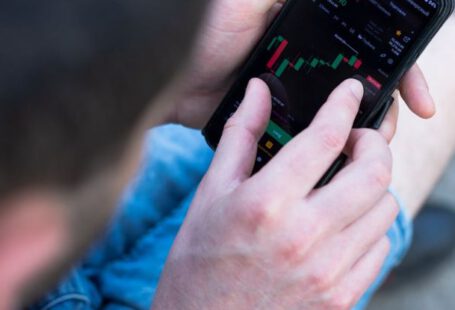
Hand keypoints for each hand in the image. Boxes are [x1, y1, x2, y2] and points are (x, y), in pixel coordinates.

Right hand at [153, 79, 396, 308]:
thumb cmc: (200, 259)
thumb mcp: (212, 192)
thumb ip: (242, 136)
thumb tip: (258, 91)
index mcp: (266, 203)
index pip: (325, 138)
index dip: (343, 104)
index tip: (350, 92)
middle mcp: (304, 236)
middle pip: (374, 170)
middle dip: (373, 142)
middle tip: (355, 138)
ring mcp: (328, 271)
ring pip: (384, 207)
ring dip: (371, 185)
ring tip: (345, 183)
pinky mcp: (341, 296)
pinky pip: (380, 247)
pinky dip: (369, 225)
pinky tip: (342, 223)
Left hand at [166, 0, 434, 127]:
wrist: (166, 77)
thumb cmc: (199, 30)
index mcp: (309, 32)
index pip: (368, 48)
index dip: (399, 71)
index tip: (417, 98)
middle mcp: (306, 63)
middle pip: (360, 88)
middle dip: (380, 111)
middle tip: (383, 131)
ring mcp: (290, 95)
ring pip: (338, 119)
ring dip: (356, 136)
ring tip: (359, 150)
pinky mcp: (272, 122)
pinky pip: (306, 140)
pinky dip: (322, 152)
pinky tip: (329, 163)